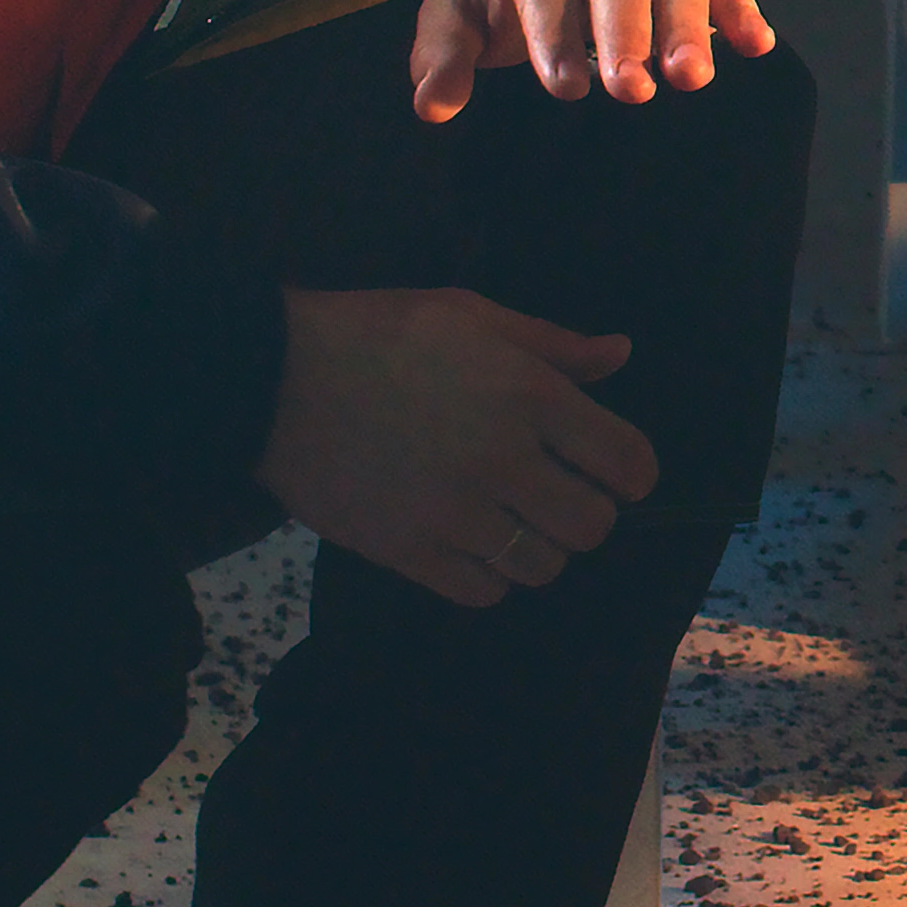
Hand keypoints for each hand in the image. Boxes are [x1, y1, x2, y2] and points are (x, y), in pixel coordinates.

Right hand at [255, 283, 659, 608]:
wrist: (272, 380)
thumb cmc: (376, 334)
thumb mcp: (470, 314)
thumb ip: (552, 343)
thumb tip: (620, 354)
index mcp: (527, 396)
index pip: (626, 462)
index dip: (634, 473)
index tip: (618, 473)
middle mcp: (502, 462)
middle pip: (591, 526)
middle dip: (588, 514)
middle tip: (559, 495)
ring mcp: (455, 514)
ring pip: (541, 566)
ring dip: (537, 547)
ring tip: (510, 519)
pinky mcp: (408, 552)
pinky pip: (483, 592)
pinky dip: (489, 576)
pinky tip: (471, 542)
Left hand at [412, 0, 770, 113]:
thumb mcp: (456, 5)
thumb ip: (441, 54)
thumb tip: (432, 107)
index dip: (555, 33)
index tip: (565, 88)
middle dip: (626, 33)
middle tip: (630, 89)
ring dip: (687, 27)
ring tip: (690, 79)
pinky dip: (740, 10)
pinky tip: (756, 46)